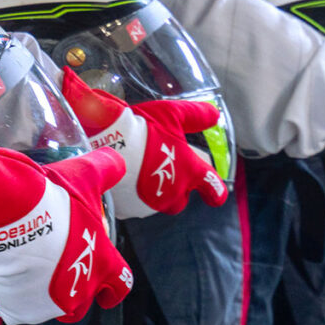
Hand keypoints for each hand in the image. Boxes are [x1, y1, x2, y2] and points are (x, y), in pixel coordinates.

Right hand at [0, 125, 132, 324]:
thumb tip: (118, 160)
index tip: (109, 289)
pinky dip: (12, 296)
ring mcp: (50, 306)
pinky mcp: (20, 311)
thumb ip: (106, 169)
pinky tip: (3, 276)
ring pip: (50, 306)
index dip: (115, 286)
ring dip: (42, 293)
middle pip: (82, 301)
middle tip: (57, 271)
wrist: (7, 220)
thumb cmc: (52, 202)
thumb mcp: (84, 177)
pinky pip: (17, 308)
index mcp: (102, 265)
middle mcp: (81, 292)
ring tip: (27, 271)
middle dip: (73, 291)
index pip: (121, 284)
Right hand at [59, 68, 228, 219]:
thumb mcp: (173, 114)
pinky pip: (135, 206)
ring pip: (158, 204)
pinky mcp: (130, 210)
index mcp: (190, 172)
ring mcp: (152, 205)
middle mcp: (175, 193)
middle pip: (181, 199)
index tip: (216, 196)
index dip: (216, 192)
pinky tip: (124, 181)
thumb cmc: (144, 127)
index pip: (214, 189)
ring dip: (154, 192)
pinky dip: (133, 197)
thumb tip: (215, 113)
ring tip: (139, 172)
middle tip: (163, 170)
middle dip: (176, 189)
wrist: (108, 143)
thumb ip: (196, 115)